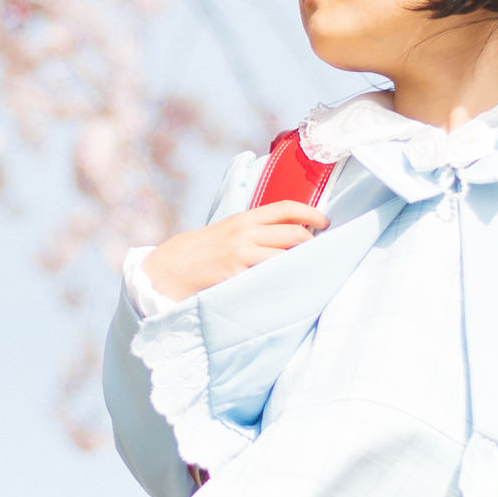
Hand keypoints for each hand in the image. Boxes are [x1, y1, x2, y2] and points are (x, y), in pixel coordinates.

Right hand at [141, 201, 328, 300]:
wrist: (172, 268)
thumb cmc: (204, 251)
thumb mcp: (229, 231)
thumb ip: (255, 230)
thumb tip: (289, 235)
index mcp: (245, 218)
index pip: (286, 208)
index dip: (311, 213)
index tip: (325, 222)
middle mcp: (245, 233)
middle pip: (295, 234)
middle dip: (312, 246)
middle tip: (319, 255)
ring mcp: (241, 254)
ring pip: (287, 257)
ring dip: (302, 266)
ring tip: (306, 273)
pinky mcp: (236, 275)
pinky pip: (270, 277)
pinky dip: (283, 281)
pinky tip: (287, 288)